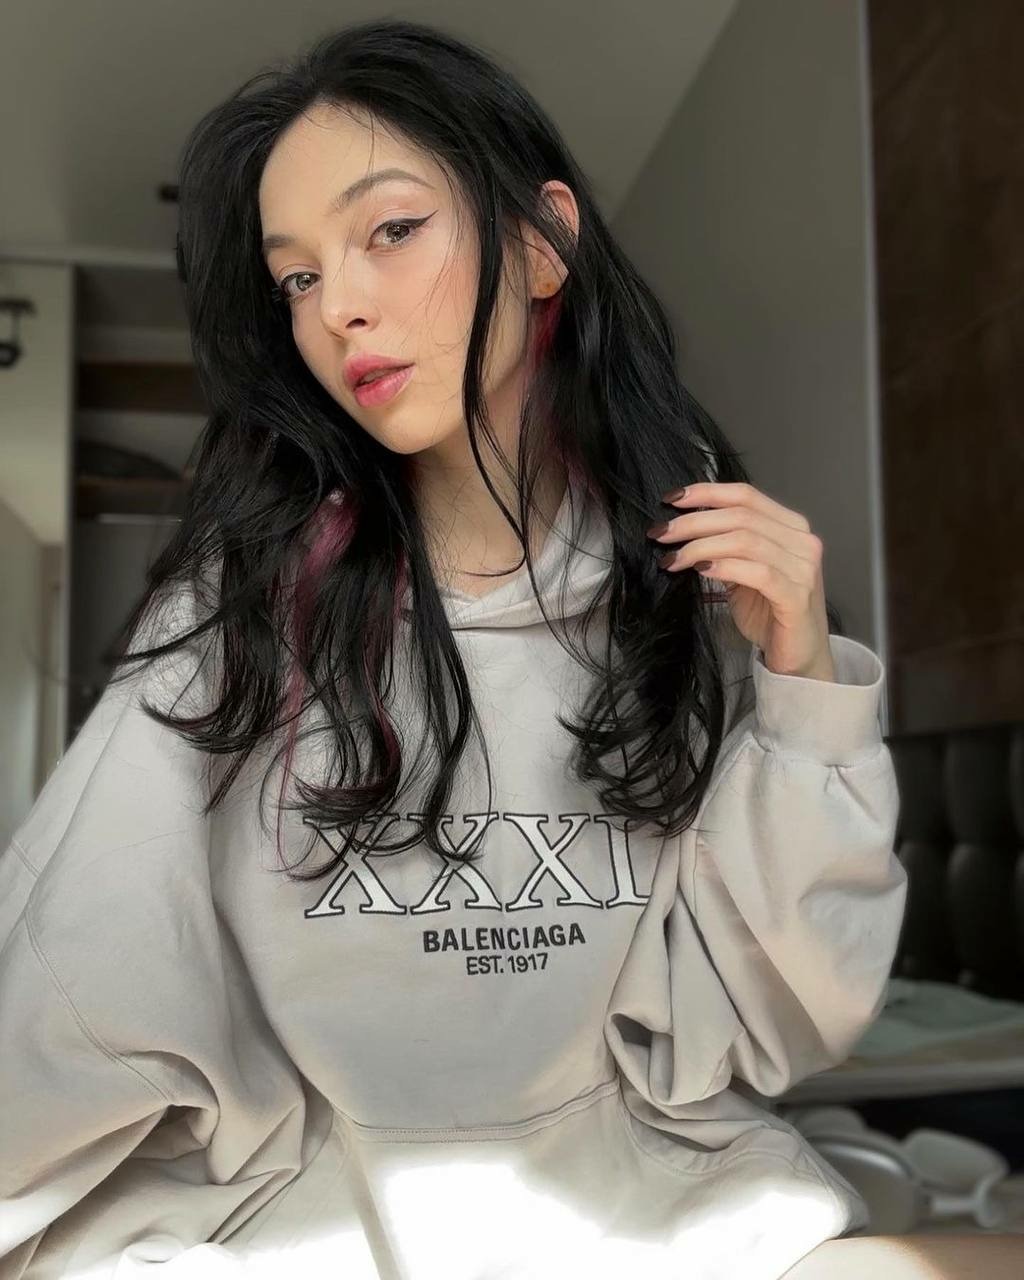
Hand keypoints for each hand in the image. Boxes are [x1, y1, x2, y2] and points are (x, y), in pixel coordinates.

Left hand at [647, 481, 835, 680]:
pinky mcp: (797, 596)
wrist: (798, 657)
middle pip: (741, 516)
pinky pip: (757, 572)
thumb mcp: (742, 572)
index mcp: (791, 527)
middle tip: (661, 533)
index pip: (746, 496)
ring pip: (745, 541)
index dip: (706, 493)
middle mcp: (803, 541)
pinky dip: (724, 567)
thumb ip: (724, 547)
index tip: (671, 499)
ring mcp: (803, 568)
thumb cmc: (769, 614)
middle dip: (693, 522)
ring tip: (672, 558)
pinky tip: (700, 571)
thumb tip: (682, 527)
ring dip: (700, 546)